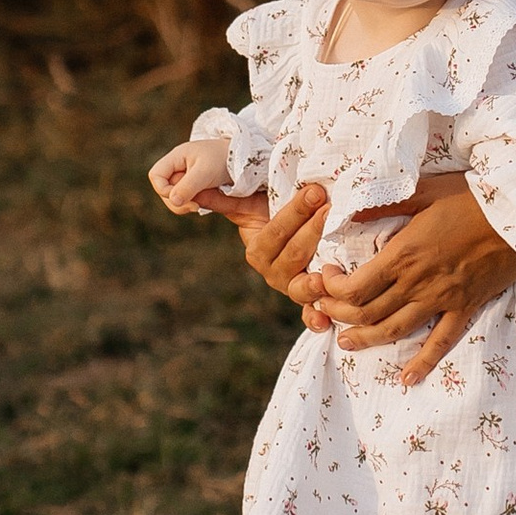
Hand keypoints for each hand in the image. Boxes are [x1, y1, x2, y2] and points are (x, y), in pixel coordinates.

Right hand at [149, 137, 237, 213]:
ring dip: (185, 204)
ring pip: (175, 197)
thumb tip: (173, 201)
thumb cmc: (226, 159)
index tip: (182, 196)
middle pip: (164, 190)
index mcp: (177, 158)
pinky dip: (194, 204)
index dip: (163, 189)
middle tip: (196, 206)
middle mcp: (179, 167)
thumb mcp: (206, 172)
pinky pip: (188, 199)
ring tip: (201, 205)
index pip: (156, 176)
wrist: (247, 159)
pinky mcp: (197, 186)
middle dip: (176, 201)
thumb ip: (188, 186)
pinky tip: (205, 204)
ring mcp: (188, 177)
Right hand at [230, 178, 336, 318]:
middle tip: (330, 210)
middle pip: (293, 255)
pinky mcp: (310, 301)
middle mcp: (273, 273)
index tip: (315, 192)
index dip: (295, 212)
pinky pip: (311, 314)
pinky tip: (324, 322)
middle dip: (312, 231)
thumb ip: (223, 200)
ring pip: (301, 287)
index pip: (276, 232)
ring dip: (313, 284)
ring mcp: (292, 289)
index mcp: (257, 251)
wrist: (295, 235)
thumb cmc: (275, 213)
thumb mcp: (250, 205)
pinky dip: (316, 320)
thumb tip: (185, 193)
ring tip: (325, 276)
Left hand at [311, 172, 515, 384]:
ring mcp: (442, 299)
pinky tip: (408, 378)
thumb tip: (347, 210)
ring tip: (346, 344)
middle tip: (324, 313)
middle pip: (367, 312)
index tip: (327, 278)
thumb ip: (384, 204)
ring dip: (366, 341)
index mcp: (403, 254)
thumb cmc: (472, 197)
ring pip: (394, 330)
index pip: (354, 287)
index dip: (332, 290)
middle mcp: (418, 282)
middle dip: (338, 316)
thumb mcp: (423, 190)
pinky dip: (423, 362)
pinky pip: (441, 341)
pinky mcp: (465, 307)